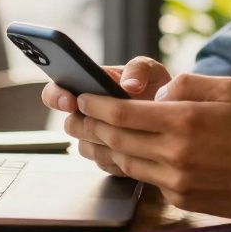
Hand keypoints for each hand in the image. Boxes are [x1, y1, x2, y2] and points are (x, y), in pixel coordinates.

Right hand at [42, 57, 170, 176]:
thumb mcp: (151, 70)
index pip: (56, 91)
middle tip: (107, 121)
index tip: (71, 101)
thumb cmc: (158, 87)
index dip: (57, 96)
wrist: (174, 116)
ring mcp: (95, 137)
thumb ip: (138, 69)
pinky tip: (137, 147)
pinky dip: (119, 156)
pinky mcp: (107, 158)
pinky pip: (103, 162)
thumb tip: (129, 85)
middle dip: (88, 124)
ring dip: (106, 141)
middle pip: (70, 124)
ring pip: (85, 147)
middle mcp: (87, 114)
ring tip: (131, 133)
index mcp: (88, 87)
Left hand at [76, 73, 230, 216]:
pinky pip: (145, 178)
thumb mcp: (227, 88)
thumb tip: (157, 92)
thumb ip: (186, 84)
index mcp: (184, 120)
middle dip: (89, 124)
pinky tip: (119, 153)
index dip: (96, 104)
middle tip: (73, 115)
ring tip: (87, 134)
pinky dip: (127, 163)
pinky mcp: (181, 196)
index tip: (82, 96)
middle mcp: (176, 152)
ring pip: (124, 161)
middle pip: (116, 138)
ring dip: (101, 146)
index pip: (123, 112)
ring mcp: (177, 179)